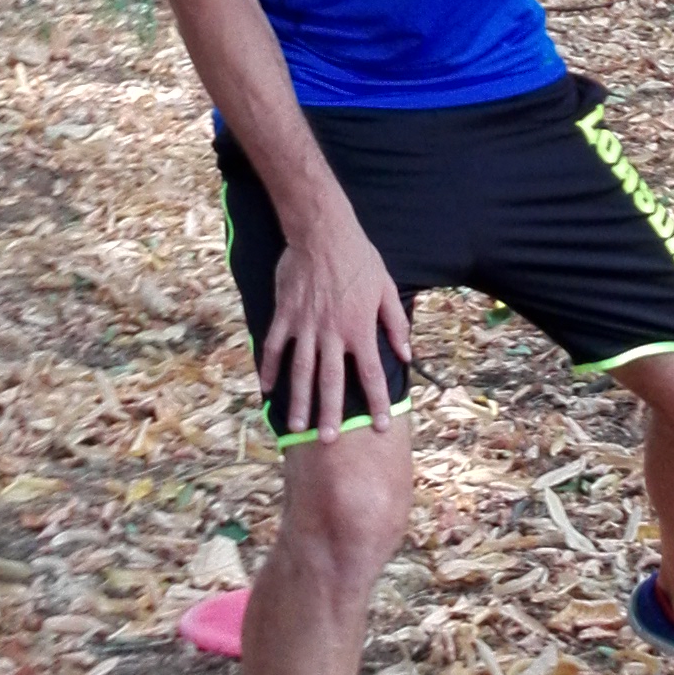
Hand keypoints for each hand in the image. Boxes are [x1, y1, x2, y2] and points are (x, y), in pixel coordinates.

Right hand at [262, 187, 411, 442]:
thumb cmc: (358, 259)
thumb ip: (395, 324)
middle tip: (327, 441)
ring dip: (299, 402)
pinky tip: (267, 388)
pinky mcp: (284, 316)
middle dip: (330, 414)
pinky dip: (269, 369)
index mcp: (360, 329)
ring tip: (296, 428)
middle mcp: (332, 334)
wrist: (322, 233)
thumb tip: (406, 353)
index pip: (371, 374)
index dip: (377, 401)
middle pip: (331, 382)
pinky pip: (274, 347)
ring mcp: (305, 326)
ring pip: (301, 371)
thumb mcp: (385, 289)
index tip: (381, 425)